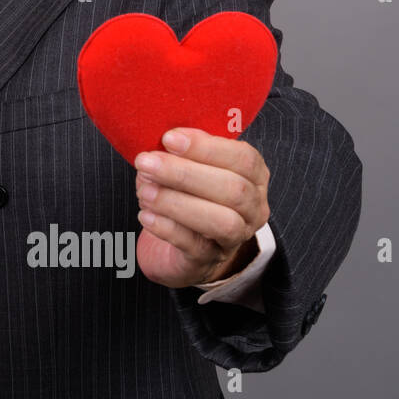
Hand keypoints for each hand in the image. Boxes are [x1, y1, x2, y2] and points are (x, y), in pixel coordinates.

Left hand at [132, 127, 269, 287]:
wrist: (184, 244)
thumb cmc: (187, 192)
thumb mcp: (190, 165)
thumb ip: (182, 151)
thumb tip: (160, 140)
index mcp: (253, 176)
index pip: (244, 158)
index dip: (206, 147)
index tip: (169, 138)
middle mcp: (254, 207)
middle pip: (233, 190)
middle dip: (185, 173)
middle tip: (145, 162)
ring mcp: (237, 237)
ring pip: (221, 222)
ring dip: (177, 203)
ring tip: (144, 191)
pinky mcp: (210, 260)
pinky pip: (195, 247)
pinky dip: (168, 229)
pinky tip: (146, 216)